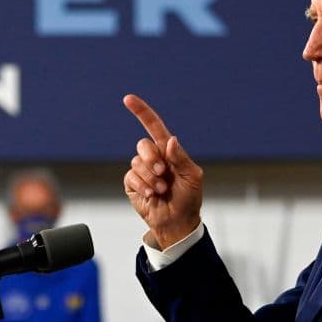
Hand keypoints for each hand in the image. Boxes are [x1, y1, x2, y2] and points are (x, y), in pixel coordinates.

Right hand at [123, 94, 203, 247]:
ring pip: (136, 162)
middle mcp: (154, 158)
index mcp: (169, 151)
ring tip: (161, 190)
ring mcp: (142, 170)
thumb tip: (171, 141)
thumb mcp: (193, 177)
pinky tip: (151, 195)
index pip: (153, 126)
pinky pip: (131, 177)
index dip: (141, 112)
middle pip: (143, 145)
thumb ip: (181, 158)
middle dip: (152, 159)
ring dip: (150, 178)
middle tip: (164, 174)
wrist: (177, 222)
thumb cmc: (189, 199)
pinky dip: (142, 186)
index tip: (128, 99)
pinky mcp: (132, 184)